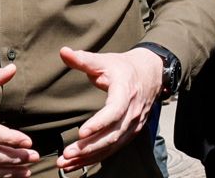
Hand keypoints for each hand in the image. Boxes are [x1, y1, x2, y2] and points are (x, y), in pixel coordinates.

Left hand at [56, 46, 162, 172]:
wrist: (151, 73)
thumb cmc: (124, 67)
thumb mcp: (105, 60)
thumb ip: (83, 59)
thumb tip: (63, 51)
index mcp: (126, 91)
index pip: (115, 111)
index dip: (99, 123)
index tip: (81, 132)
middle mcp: (132, 111)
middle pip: (112, 135)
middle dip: (89, 147)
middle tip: (67, 154)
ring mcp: (133, 124)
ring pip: (112, 146)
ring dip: (90, 156)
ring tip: (66, 163)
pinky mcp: (130, 132)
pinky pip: (114, 149)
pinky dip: (96, 157)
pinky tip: (77, 163)